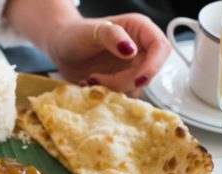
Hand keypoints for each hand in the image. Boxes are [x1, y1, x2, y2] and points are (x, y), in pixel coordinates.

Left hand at [46, 14, 170, 96]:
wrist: (61, 48)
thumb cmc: (74, 34)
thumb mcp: (91, 31)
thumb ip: (111, 36)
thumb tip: (131, 51)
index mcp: (140, 30)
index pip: (161, 48)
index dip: (153, 66)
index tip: (138, 79)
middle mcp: (140, 49)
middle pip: (148, 73)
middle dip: (125, 82)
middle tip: (96, 79)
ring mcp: (132, 67)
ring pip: (136, 87)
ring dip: (113, 90)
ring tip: (89, 80)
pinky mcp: (121, 82)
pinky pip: (123, 95)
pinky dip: (107, 95)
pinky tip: (89, 85)